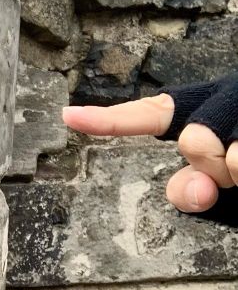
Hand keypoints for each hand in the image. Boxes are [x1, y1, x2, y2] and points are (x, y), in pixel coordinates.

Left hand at [62, 88, 237, 214]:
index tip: (68, 117)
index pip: (151, 113)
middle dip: (210, 164)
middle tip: (232, 170)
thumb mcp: (216, 188)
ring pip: (233, 156)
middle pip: (194, 139)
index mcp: (202, 108)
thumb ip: (192, 191)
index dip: (111, 118)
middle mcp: (226, 98)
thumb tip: (196, 192)